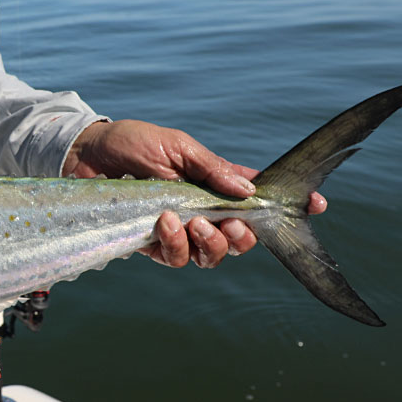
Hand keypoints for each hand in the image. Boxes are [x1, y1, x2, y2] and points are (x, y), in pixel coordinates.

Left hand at [63, 119, 325, 267]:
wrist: (86, 154)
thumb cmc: (132, 143)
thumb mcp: (178, 146)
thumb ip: (213, 170)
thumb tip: (250, 192)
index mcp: (215, 184)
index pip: (258, 199)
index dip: (286, 206)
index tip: (315, 205)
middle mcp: (201, 211)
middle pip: (239, 240)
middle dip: (241, 238)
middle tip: (230, 224)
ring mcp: (177, 230)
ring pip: (210, 257)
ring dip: (208, 244)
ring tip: (192, 221)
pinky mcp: (151, 243)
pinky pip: (175, 258)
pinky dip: (175, 244)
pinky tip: (164, 222)